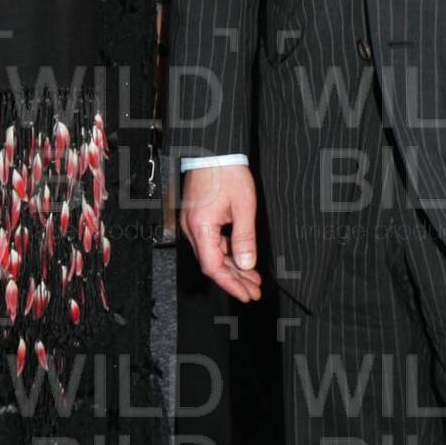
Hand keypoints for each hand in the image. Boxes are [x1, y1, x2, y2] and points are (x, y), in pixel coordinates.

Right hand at [180, 165, 262, 302]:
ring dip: (232, 267)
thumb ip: (244, 239)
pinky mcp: (197, 218)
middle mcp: (192, 228)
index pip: (213, 267)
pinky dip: (226, 252)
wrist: (215, 150)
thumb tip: (247, 265)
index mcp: (201, 227)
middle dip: (234, 279)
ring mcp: (193, 223)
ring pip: (212, 254)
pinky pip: (211, 242)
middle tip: (253, 291)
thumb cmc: (228, 173)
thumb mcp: (244, 207)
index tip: (246, 294)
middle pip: (212, 263)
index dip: (231, 284)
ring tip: (252, 278)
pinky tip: (241, 258)